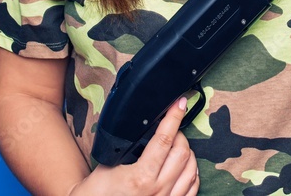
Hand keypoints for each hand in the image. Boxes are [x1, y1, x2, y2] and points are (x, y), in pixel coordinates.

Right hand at [69, 98, 198, 195]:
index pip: (164, 140)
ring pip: (191, 169)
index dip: (174, 118)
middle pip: (182, 152)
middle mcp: (158, 190)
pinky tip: (185, 165)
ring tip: (177, 146)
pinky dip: (192, 172)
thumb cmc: (97, 191)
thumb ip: (128, 147)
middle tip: (171, 129)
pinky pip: (193, 187)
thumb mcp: (108, 164)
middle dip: (179, 135)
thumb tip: (143, 128)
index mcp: (141, 177)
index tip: (180, 104)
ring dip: (187, 153)